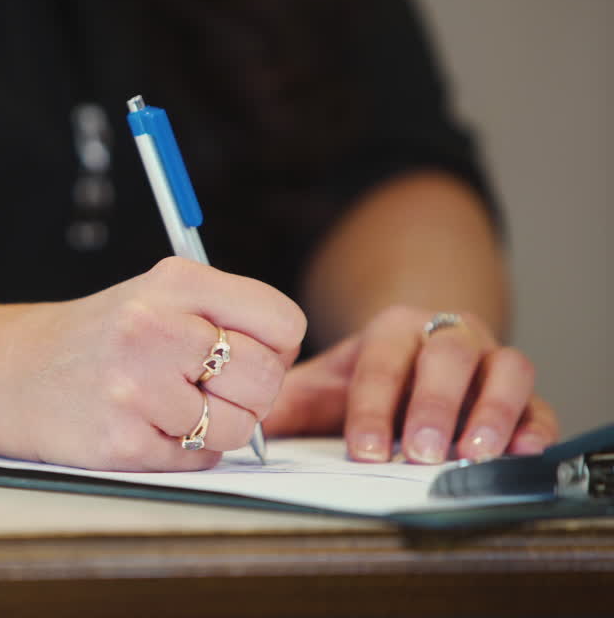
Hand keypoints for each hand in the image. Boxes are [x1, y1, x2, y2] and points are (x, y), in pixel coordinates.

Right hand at [0, 257, 305, 470]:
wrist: (6, 374)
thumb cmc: (94, 340)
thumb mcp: (153, 296)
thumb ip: (222, 314)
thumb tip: (286, 359)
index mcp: (173, 283)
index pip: (282, 321)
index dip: (274, 346)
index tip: (244, 353)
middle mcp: (155, 327)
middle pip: (267, 377)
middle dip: (248, 392)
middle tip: (207, 388)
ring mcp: (138, 387)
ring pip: (239, 427)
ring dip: (216, 428)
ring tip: (169, 408)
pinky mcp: (124, 441)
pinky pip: (200, 459)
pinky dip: (182, 452)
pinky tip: (143, 427)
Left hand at [263, 305, 558, 462]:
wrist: (413, 354)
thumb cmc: (362, 379)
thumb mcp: (320, 385)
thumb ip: (286, 402)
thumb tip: (242, 425)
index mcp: (392, 329)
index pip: (382, 362)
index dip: (373, 406)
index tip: (366, 450)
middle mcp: (446, 334)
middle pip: (448, 357)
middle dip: (433, 405)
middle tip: (420, 451)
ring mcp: (490, 357)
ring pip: (505, 368)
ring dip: (491, 411)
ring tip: (472, 452)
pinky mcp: (521, 389)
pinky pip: (539, 400)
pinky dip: (534, 423)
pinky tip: (521, 449)